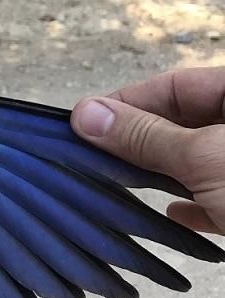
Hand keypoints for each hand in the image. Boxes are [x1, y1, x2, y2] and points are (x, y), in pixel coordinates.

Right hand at [71, 67, 224, 233]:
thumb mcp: (203, 158)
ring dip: (163, 173)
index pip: (176, 85)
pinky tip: (173, 213)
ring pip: (198, 160)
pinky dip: (194, 204)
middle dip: (141, 141)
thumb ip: (145, 136)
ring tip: (123, 184)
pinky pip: (218, 195)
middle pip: (186, 122)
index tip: (86, 123)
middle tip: (97, 157)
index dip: (129, 102)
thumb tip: (86, 114)